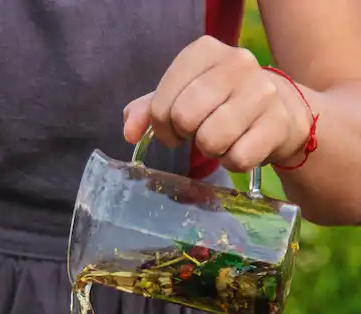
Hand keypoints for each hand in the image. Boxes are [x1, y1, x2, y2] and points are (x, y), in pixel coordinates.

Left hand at [123, 36, 311, 171]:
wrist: (283, 111)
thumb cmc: (224, 103)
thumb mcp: (184, 97)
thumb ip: (150, 109)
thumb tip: (129, 131)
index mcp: (205, 51)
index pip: (163, 99)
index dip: (160, 124)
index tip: (172, 130)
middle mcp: (236, 63)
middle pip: (185, 116)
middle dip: (184, 136)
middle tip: (195, 136)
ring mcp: (261, 92)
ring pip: (211, 139)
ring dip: (211, 151)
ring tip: (222, 140)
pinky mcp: (278, 123)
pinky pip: (238, 158)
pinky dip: (233, 162)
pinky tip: (241, 148)